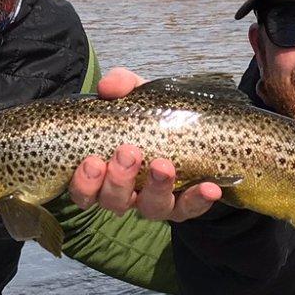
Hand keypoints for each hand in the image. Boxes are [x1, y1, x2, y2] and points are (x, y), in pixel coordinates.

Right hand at [69, 69, 221, 221]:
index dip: (84, 183)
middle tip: (128, 153)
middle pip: (115, 201)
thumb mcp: (135, 94)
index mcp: (104, 175)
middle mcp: (126, 194)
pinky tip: (209, 188)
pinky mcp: (184, 205)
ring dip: (156, 188)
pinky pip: (189, 209)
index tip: (93, 161)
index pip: (84, 191)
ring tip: (164, 165)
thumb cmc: (150, 114)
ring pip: (150, 208)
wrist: (189, 123)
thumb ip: (121, 85)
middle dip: (119, 180)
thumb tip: (108, 87)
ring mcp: (155, 202)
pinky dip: (199, 200)